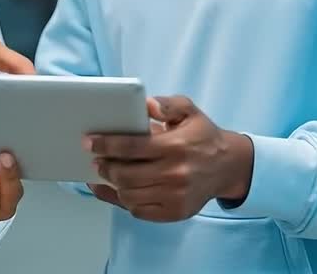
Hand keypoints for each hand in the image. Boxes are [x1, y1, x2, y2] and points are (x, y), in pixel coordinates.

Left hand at [85, 96, 253, 222]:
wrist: (228, 166)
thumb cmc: (203, 136)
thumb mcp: (189, 110)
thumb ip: (166, 104)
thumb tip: (146, 105)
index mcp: (175, 147)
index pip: (131, 147)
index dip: (105, 145)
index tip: (89, 142)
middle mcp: (175, 174)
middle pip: (125, 175)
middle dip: (104, 167)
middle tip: (96, 159)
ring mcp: (175, 196)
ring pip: (129, 195)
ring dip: (111, 185)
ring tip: (103, 174)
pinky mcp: (175, 212)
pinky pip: (139, 211)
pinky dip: (124, 201)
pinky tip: (116, 190)